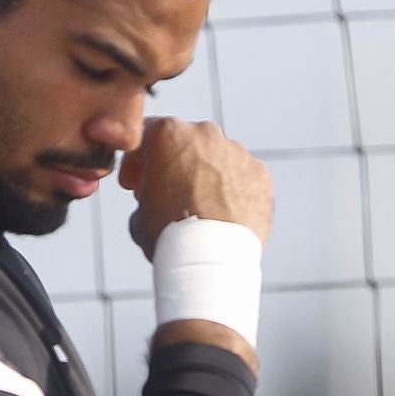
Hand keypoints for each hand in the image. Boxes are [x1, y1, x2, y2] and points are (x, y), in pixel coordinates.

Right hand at [119, 116, 271, 258]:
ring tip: (199, 209)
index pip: (145, 136)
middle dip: (173, 165)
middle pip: (184, 144)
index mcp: (169, 134)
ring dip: (205, 176)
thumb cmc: (170, 237)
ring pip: (216, 158)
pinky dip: (232, 190)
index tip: (134, 183)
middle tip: (167, 195)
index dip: (135, 163)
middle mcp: (206, 134)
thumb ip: (146, 192)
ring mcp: (237, 152)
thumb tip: (155, 197)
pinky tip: (223, 214)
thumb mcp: (138, 213)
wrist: (211, 261)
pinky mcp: (260, 173)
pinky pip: (241, 177)